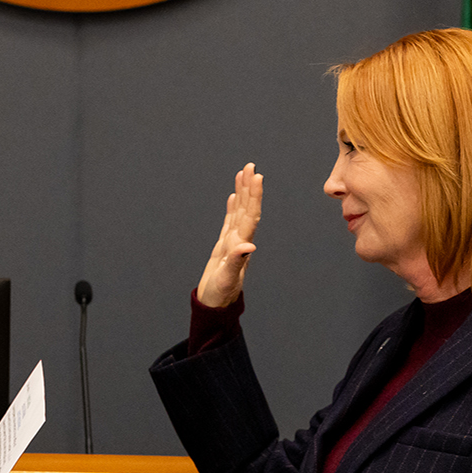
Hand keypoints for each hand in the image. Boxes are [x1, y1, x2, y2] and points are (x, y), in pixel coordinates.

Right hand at [194, 163, 264, 307]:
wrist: (215, 306)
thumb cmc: (220, 295)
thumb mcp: (227, 279)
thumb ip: (236, 262)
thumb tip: (249, 245)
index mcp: (241, 245)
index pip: (250, 215)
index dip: (254, 196)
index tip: (256, 177)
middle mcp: (240, 240)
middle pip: (247, 209)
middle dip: (249, 187)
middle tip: (251, 166)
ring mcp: (232, 242)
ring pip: (239, 212)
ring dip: (242, 193)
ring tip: (244, 173)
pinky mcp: (224, 246)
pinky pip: (229, 221)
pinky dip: (232, 207)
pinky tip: (234, 196)